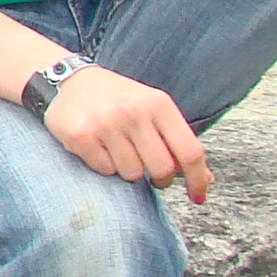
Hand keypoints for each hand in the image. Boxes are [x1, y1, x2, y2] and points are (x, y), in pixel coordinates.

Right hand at [41, 65, 212, 202]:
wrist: (70, 80)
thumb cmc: (119, 99)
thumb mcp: (153, 110)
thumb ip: (178, 141)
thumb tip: (207, 177)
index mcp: (159, 104)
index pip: (189, 151)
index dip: (198, 180)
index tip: (198, 196)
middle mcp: (134, 112)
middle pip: (162, 169)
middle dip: (160, 180)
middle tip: (152, 175)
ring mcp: (107, 124)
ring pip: (132, 174)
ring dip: (128, 170)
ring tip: (119, 151)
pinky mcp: (82, 136)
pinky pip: (105, 170)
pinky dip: (105, 166)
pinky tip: (100, 148)